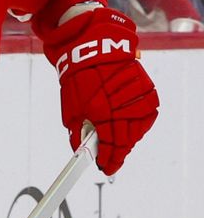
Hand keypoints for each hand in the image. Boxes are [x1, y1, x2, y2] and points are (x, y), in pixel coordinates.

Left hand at [42, 7, 158, 174]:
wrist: (93, 50)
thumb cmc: (78, 78)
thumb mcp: (70, 108)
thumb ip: (77, 132)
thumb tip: (81, 151)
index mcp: (100, 112)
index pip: (108, 146)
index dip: (108, 160)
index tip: (106, 167)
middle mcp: (121, 107)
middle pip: (125, 141)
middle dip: (117, 152)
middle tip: (111, 158)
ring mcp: (137, 99)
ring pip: (137, 130)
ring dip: (128, 138)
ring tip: (118, 139)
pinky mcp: (147, 90)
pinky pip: (146, 115)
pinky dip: (138, 123)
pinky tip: (128, 123)